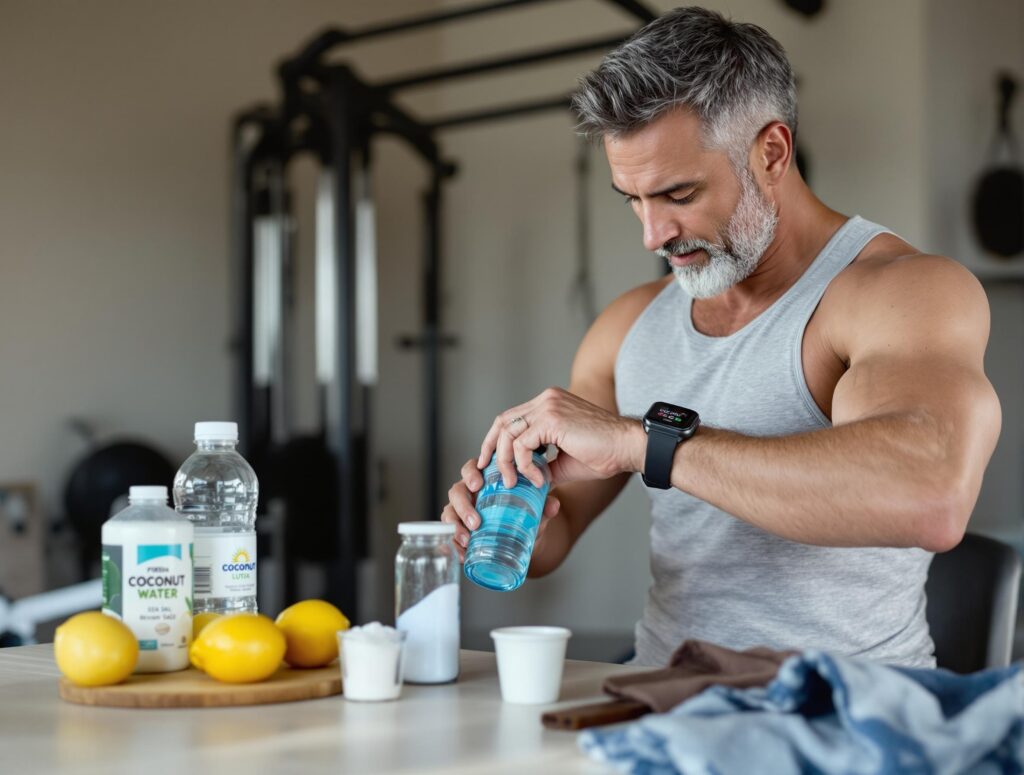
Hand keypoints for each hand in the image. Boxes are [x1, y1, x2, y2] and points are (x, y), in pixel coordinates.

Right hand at [440, 458, 560, 561]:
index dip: (470, 474)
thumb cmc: (526, 513)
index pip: (472, 468)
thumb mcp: (535, 509)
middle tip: (475, 521)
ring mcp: (462, 512)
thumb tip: (553, 505)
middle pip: (456, 491)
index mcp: (485, 479)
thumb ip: (543, 506)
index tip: (478, 485)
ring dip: (455, 526)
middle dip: (462, 505)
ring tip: (467, 540)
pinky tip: (461, 554)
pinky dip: (453, 545)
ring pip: (449, 513)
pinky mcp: (460, 530)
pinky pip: (450, 536)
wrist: (526, 538)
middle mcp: (470, 493)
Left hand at [476, 387, 645, 488]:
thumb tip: (526, 480)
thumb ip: (542, 465)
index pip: (511, 418)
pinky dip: (525, 465)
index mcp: (548, 404)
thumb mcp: (564, 461)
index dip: (496, 440)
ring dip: (507, 462)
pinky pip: (522, 444)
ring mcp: (547, 406)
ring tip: (516, 483)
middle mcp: (545, 400)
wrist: (628, 447)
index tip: (491, 463)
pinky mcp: (551, 419)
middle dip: (491, 449)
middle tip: (490, 474)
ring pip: (508, 433)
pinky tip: (539, 478)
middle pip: (502, 421)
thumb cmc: (604, 454)